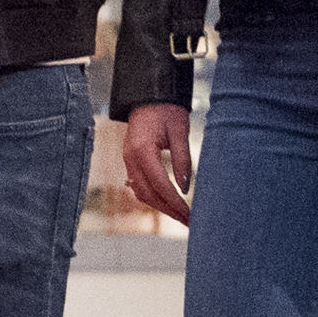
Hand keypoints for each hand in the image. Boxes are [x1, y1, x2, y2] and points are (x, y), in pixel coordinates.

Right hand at [121, 103, 194, 225]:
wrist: (149, 94)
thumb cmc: (166, 110)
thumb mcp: (179, 132)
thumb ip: (182, 160)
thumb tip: (185, 188)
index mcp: (142, 150)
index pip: (159, 184)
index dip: (175, 202)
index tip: (190, 214)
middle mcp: (130, 157)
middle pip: (147, 193)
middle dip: (168, 209)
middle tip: (188, 221)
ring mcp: (128, 159)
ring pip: (141, 192)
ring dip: (159, 206)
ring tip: (179, 215)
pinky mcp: (131, 159)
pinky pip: (138, 184)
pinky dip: (151, 196)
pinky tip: (165, 202)